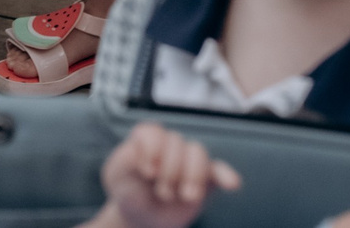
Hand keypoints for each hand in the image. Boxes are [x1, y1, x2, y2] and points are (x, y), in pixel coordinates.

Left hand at [90, 122, 242, 227]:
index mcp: (147, 138)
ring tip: (185, 196)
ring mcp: (189, 162)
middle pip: (177, 143)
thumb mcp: (117, 175)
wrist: (142, 218)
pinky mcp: (206, 180)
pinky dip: (226, 175)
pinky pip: (219, 171)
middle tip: (161, 192)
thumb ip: (125, 158)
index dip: (151, 150)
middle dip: (169, 171)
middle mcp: (170, 145)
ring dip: (192, 176)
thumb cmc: (128, 191)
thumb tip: (138, 150)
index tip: (147, 172)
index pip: (154, 131)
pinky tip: (232, 184)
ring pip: (198, 153)